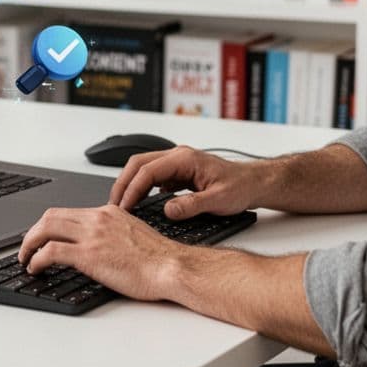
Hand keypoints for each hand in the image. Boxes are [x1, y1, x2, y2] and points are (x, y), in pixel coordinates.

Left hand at [16, 205, 186, 300]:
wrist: (171, 267)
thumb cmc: (159, 259)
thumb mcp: (133, 235)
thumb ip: (113, 234)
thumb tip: (100, 246)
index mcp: (109, 212)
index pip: (68, 212)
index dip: (49, 225)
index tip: (42, 236)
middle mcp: (98, 218)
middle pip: (51, 216)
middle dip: (33, 232)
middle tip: (27, 247)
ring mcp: (92, 235)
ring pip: (45, 229)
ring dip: (28, 244)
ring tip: (25, 259)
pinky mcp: (88, 254)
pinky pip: (50, 252)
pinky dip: (36, 259)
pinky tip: (35, 269)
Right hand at [110, 145, 263, 219]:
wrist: (254, 183)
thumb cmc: (241, 187)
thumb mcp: (219, 200)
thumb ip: (193, 205)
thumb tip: (168, 210)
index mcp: (185, 159)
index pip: (148, 170)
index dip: (132, 189)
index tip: (124, 207)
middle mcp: (178, 156)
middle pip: (138, 164)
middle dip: (123, 184)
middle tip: (113, 205)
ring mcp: (177, 163)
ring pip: (143, 168)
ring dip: (130, 184)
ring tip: (121, 205)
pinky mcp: (178, 172)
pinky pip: (152, 176)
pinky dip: (140, 187)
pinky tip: (138, 203)